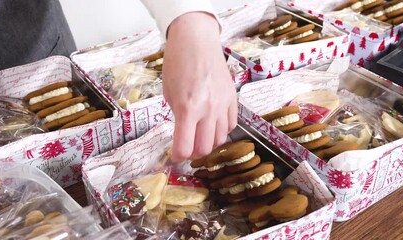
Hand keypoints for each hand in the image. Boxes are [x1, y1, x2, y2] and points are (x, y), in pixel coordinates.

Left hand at [163, 12, 236, 161]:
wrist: (197, 42)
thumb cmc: (177, 64)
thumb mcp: (169, 93)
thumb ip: (178, 116)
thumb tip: (184, 133)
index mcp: (188, 109)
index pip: (185, 147)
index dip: (178, 156)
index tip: (175, 155)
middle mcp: (208, 110)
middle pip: (205, 148)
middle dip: (193, 153)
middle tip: (187, 148)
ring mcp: (223, 105)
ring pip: (221, 139)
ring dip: (209, 143)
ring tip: (200, 137)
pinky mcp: (233, 99)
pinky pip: (231, 124)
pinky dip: (222, 130)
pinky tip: (213, 125)